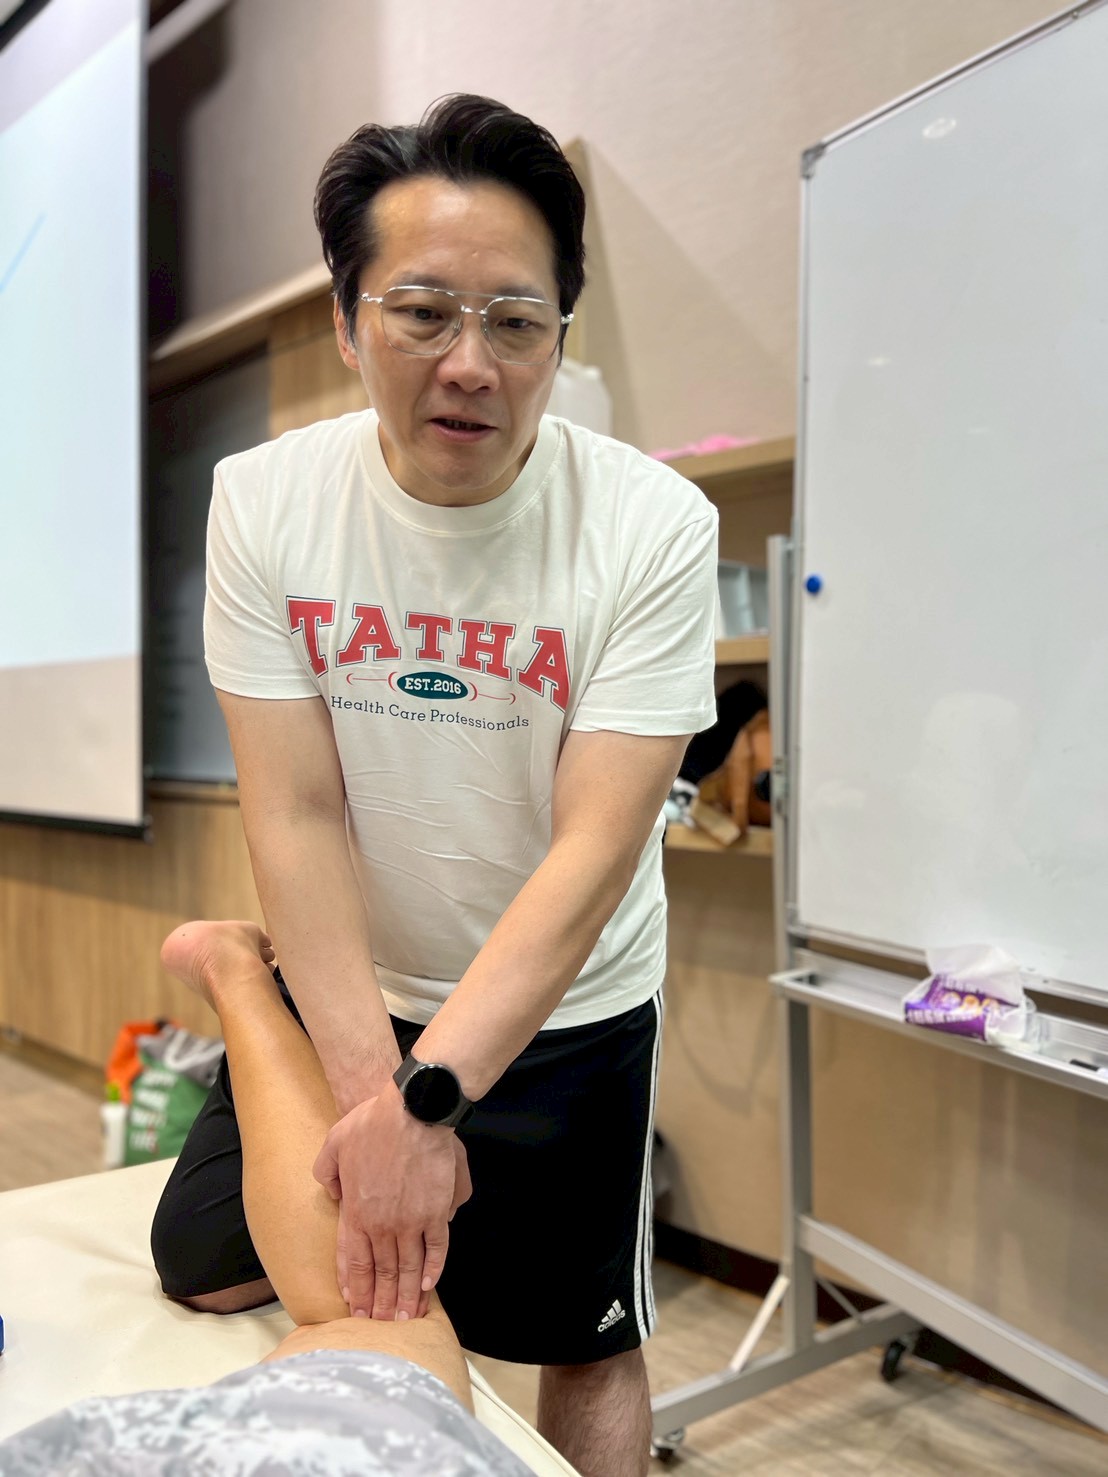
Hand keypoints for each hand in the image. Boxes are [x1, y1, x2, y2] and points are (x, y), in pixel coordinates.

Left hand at [313, 1089, 469, 1320]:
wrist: (412, 1112)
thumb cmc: (373, 1123)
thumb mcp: (333, 1143)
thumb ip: (326, 1172)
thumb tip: (332, 1192)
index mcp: (356, 1211)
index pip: (352, 1259)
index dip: (355, 1285)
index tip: (356, 1307)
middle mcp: (382, 1224)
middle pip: (381, 1271)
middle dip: (380, 1302)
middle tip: (381, 1326)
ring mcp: (411, 1220)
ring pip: (408, 1268)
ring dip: (407, 1295)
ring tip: (407, 1317)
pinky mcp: (436, 1212)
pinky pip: (436, 1248)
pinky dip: (434, 1268)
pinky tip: (431, 1285)